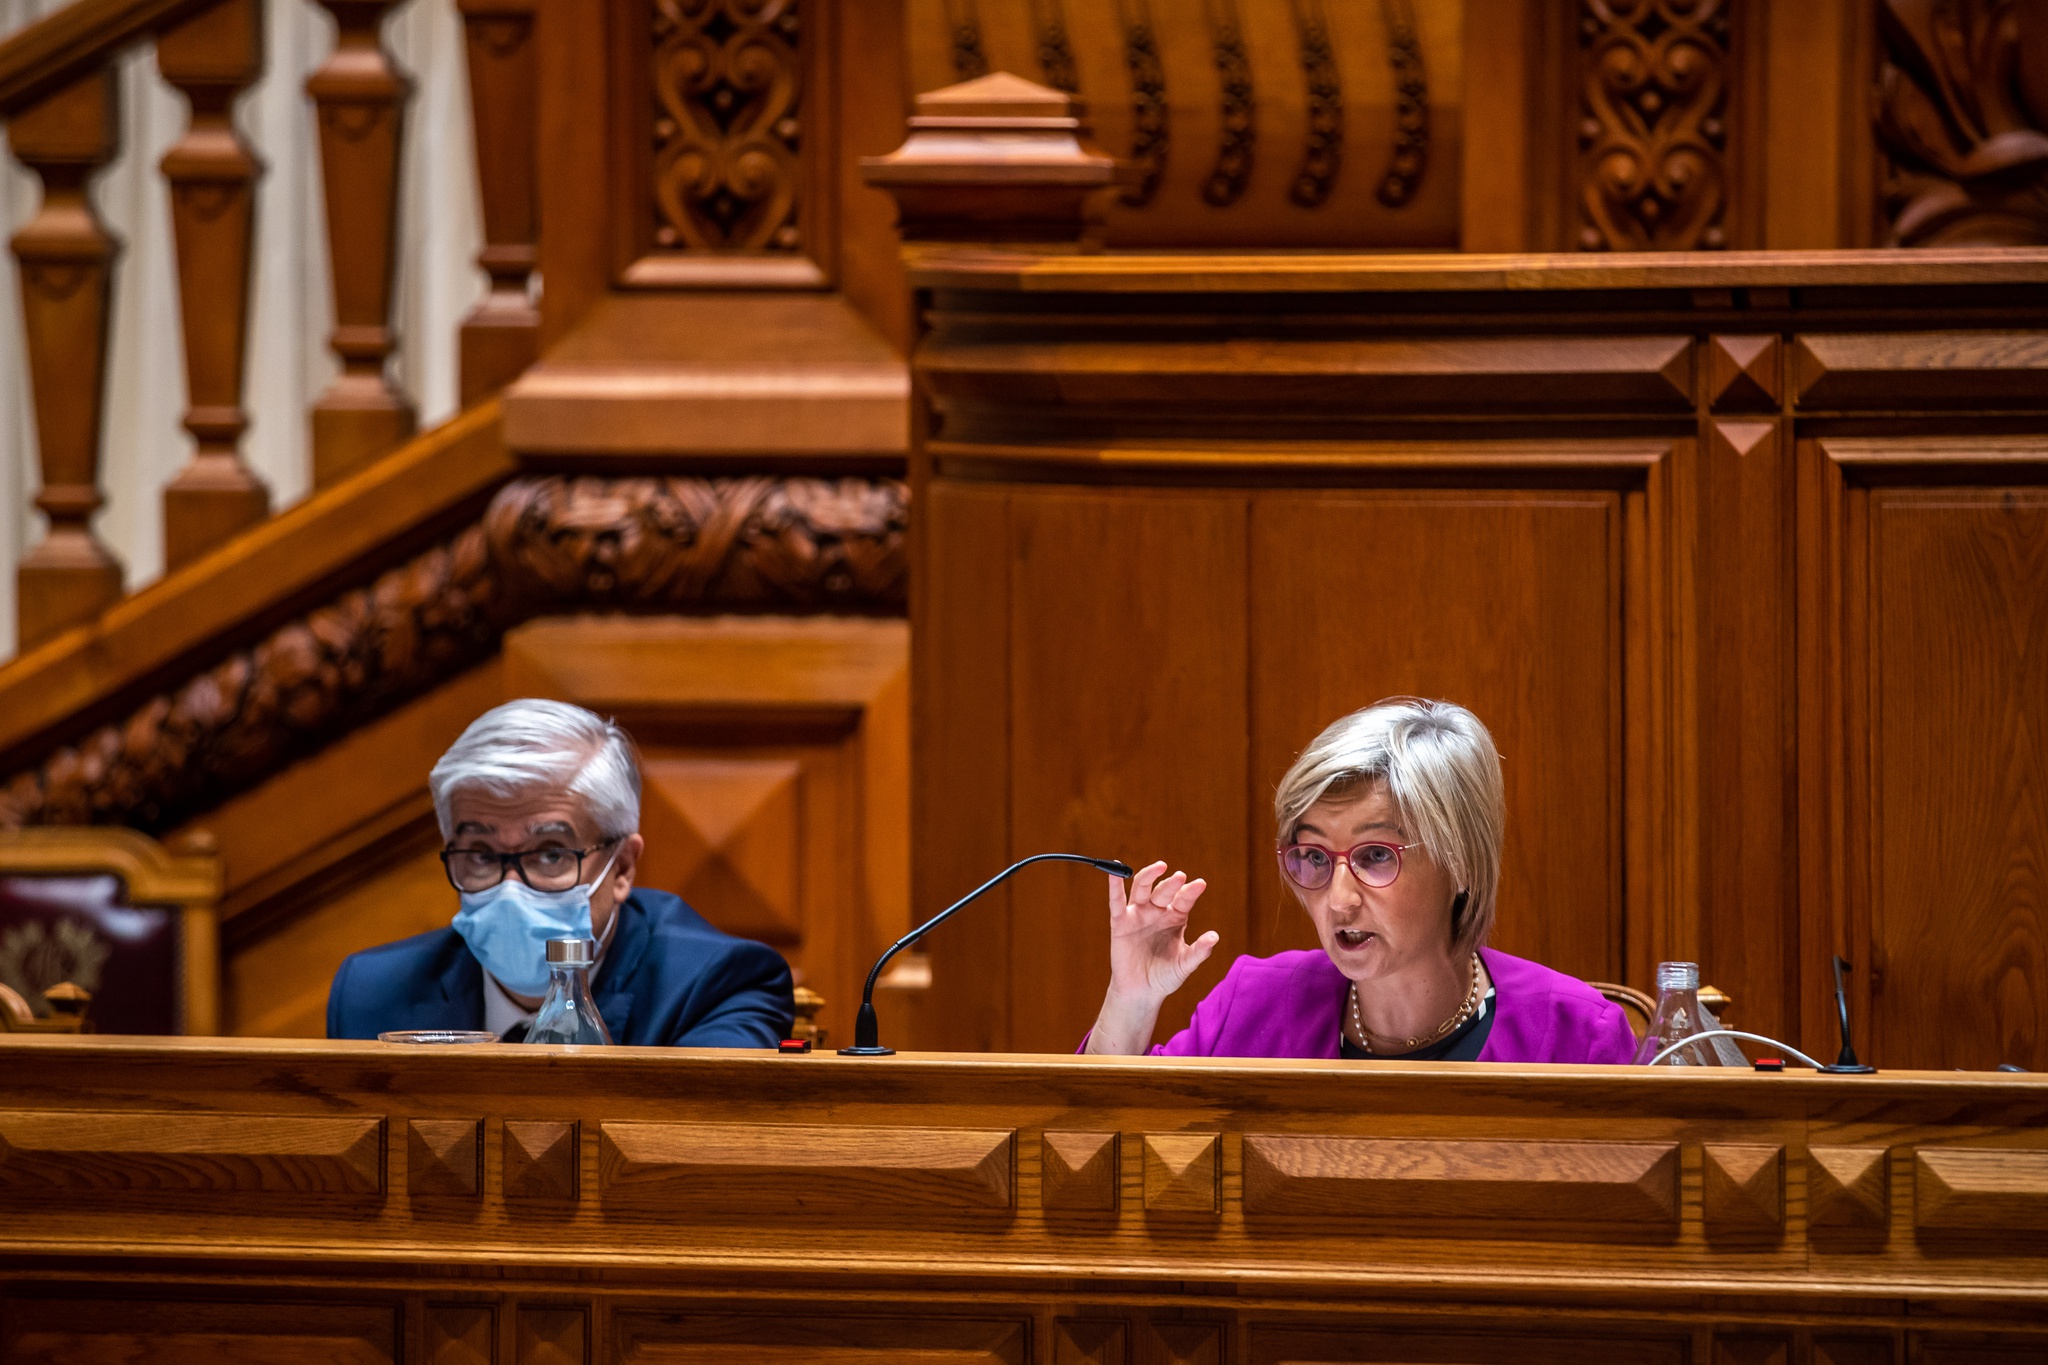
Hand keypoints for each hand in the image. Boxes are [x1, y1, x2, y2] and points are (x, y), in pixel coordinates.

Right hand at [1106, 860, 1218, 1003]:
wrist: (1142, 992)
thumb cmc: (1165, 977)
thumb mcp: (1185, 965)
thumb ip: (1199, 951)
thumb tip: (1215, 936)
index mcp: (1176, 918)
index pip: (1184, 900)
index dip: (1191, 892)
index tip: (1200, 884)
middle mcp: (1157, 912)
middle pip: (1163, 891)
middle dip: (1171, 884)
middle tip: (1180, 877)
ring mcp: (1139, 915)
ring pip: (1142, 889)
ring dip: (1149, 875)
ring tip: (1160, 866)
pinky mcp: (1121, 923)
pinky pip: (1117, 902)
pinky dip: (1114, 886)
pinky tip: (1114, 872)